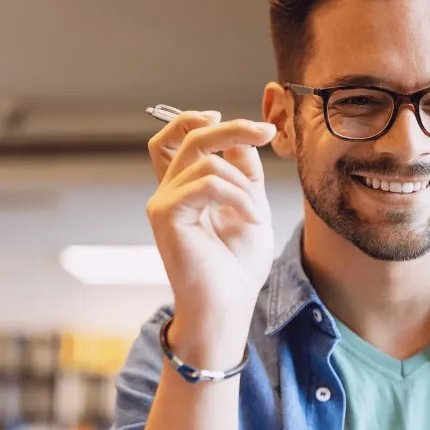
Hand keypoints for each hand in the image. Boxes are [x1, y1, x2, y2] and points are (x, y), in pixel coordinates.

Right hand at [146, 111, 277, 347]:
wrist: (228, 307)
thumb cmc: (238, 268)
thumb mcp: (251, 210)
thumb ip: (246, 175)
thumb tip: (243, 141)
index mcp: (186, 190)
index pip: (179, 139)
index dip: (204, 122)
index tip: (251, 127)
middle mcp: (169, 192)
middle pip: (189, 137)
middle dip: (232, 129)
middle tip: (265, 131)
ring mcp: (163, 203)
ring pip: (205, 162)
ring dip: (244, 186)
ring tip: (257, 216)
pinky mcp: (166, 215)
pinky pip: (206, 184)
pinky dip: (238, 197)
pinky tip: (253, 219)